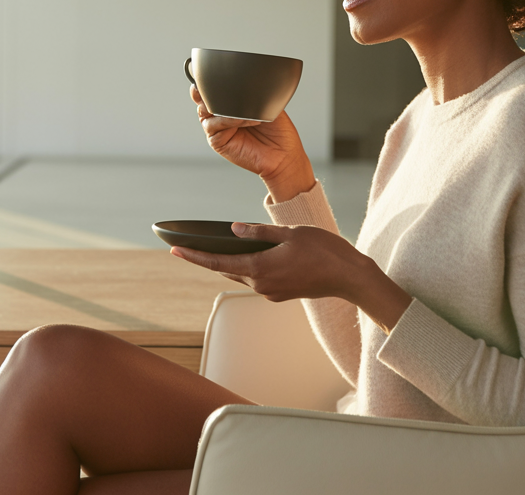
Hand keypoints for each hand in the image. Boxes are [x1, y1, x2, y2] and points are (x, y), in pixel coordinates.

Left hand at [170, 223, 412, 332]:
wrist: (350, 277)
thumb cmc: (324, 251)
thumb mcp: (290, 233)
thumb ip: (259, 233)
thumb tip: (233, 231)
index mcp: (260, 268)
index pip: (218, 263)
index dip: (194, 256)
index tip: (174, 250)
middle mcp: (262, 284)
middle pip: (227, 270)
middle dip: (207, 258)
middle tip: (185, 246)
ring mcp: (271, 292)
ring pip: (243, 274)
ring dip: (229, 262)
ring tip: (213, 248)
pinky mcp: (281, 293)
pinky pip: (257, 277)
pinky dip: (248, 266)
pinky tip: (248, 254)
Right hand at [191, 85, 314, 201]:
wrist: (284, 154)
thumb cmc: (278, 132)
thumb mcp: (268, 102)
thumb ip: (254, 91)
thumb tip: (245, 79)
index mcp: (230, 104)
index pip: (212, 89)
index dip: (206, 80)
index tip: (209, 72)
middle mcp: (220, 115)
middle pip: (202, 98)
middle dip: (204, 91)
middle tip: (216, 87)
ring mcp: (218, 128)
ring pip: (205, 111)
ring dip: (222, 106)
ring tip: (244, 109)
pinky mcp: (217, 142)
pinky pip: (216, 126)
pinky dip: (229, 120)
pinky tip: (245, 120)